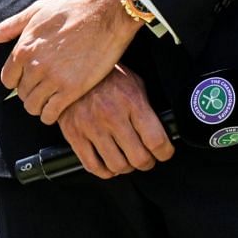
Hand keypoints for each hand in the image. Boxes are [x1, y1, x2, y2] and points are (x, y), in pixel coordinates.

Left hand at [0, 0, 138, 123]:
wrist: (105, 16)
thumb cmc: (71, 10)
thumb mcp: (36, 12)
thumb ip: (7, 27)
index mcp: (23, 48)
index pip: (8, 79)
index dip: (17, 81)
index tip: (27, 79)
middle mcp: (35, 66)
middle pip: (22, 94)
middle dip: (30, 93)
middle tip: (43, 89)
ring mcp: (53, 79)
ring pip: (34, 106)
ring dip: (39, 106)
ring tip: (50, 99)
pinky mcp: (72, 90)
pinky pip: (51, 114)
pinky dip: (51, 115)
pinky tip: (58, 107)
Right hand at [57, 65, 174, 178]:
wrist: (72, 66)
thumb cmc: (106, 75)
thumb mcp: (134, 83)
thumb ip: (146, 109)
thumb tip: (161, 131)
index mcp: (131, 102)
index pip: (156, 141)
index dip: (165, 152)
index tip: (164, 152)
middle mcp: (112, 116)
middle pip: (139, 158)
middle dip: (147, 162)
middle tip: (146, 157)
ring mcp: (91, 127)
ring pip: (117, 166)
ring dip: (126, 167)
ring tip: (126, 159)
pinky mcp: (74, 134)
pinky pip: (93, 166)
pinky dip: (104, 171)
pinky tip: (108, 163)